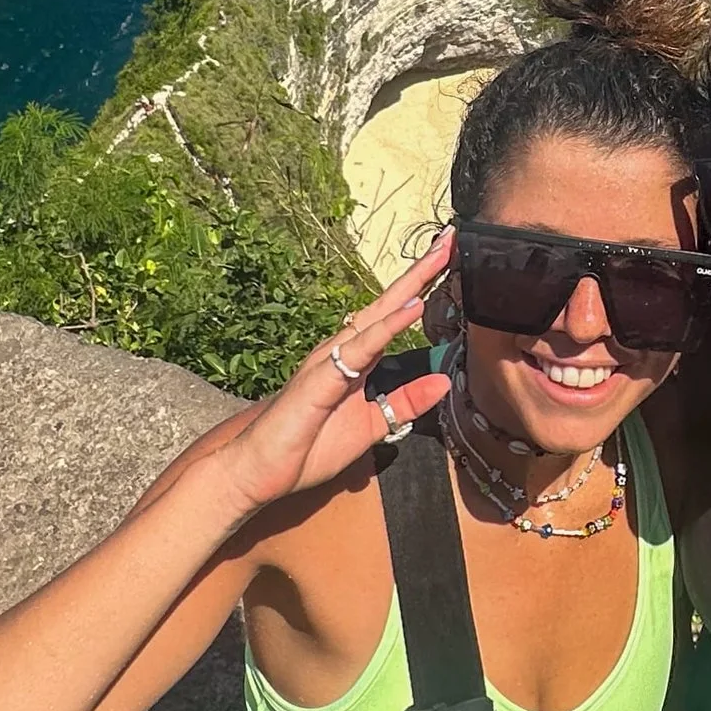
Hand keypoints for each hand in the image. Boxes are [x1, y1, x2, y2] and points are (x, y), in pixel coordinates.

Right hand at [214, 239, 454, 513]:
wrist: (258, 470)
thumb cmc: (307, 447)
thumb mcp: (372, 426)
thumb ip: (404, 403)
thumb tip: (444, 382)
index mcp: (355, 359)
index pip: (393, 316)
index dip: (421, 288)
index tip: (450, 262)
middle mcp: (341, 350)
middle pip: (387, 303)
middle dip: (420, 272)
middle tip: (451, 240)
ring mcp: (330, 360)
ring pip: (376, 316)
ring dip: (409, 286)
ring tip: (439, 259)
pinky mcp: (321, 378)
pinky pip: (361, 348)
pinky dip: (389, 326)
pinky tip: (412, 307)